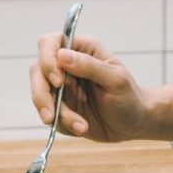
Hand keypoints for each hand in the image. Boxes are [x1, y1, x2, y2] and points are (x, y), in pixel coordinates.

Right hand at [29, 32, 150, 142]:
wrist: (135, 124)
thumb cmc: (130, 97)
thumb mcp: (115, 80)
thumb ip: (90, 66)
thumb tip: (62, 55)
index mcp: (81, 49)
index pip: (50, 43)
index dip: (47, 60)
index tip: (59, 81)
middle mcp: (66, 65)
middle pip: (37, 71)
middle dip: (41, 95)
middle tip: (51, 117)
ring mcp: (61, 87)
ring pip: (41, 96)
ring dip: (58, 115)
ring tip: (82, 127)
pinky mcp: (60, 107)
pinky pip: (50, 115)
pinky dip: (64, 125)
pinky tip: (83, 128)